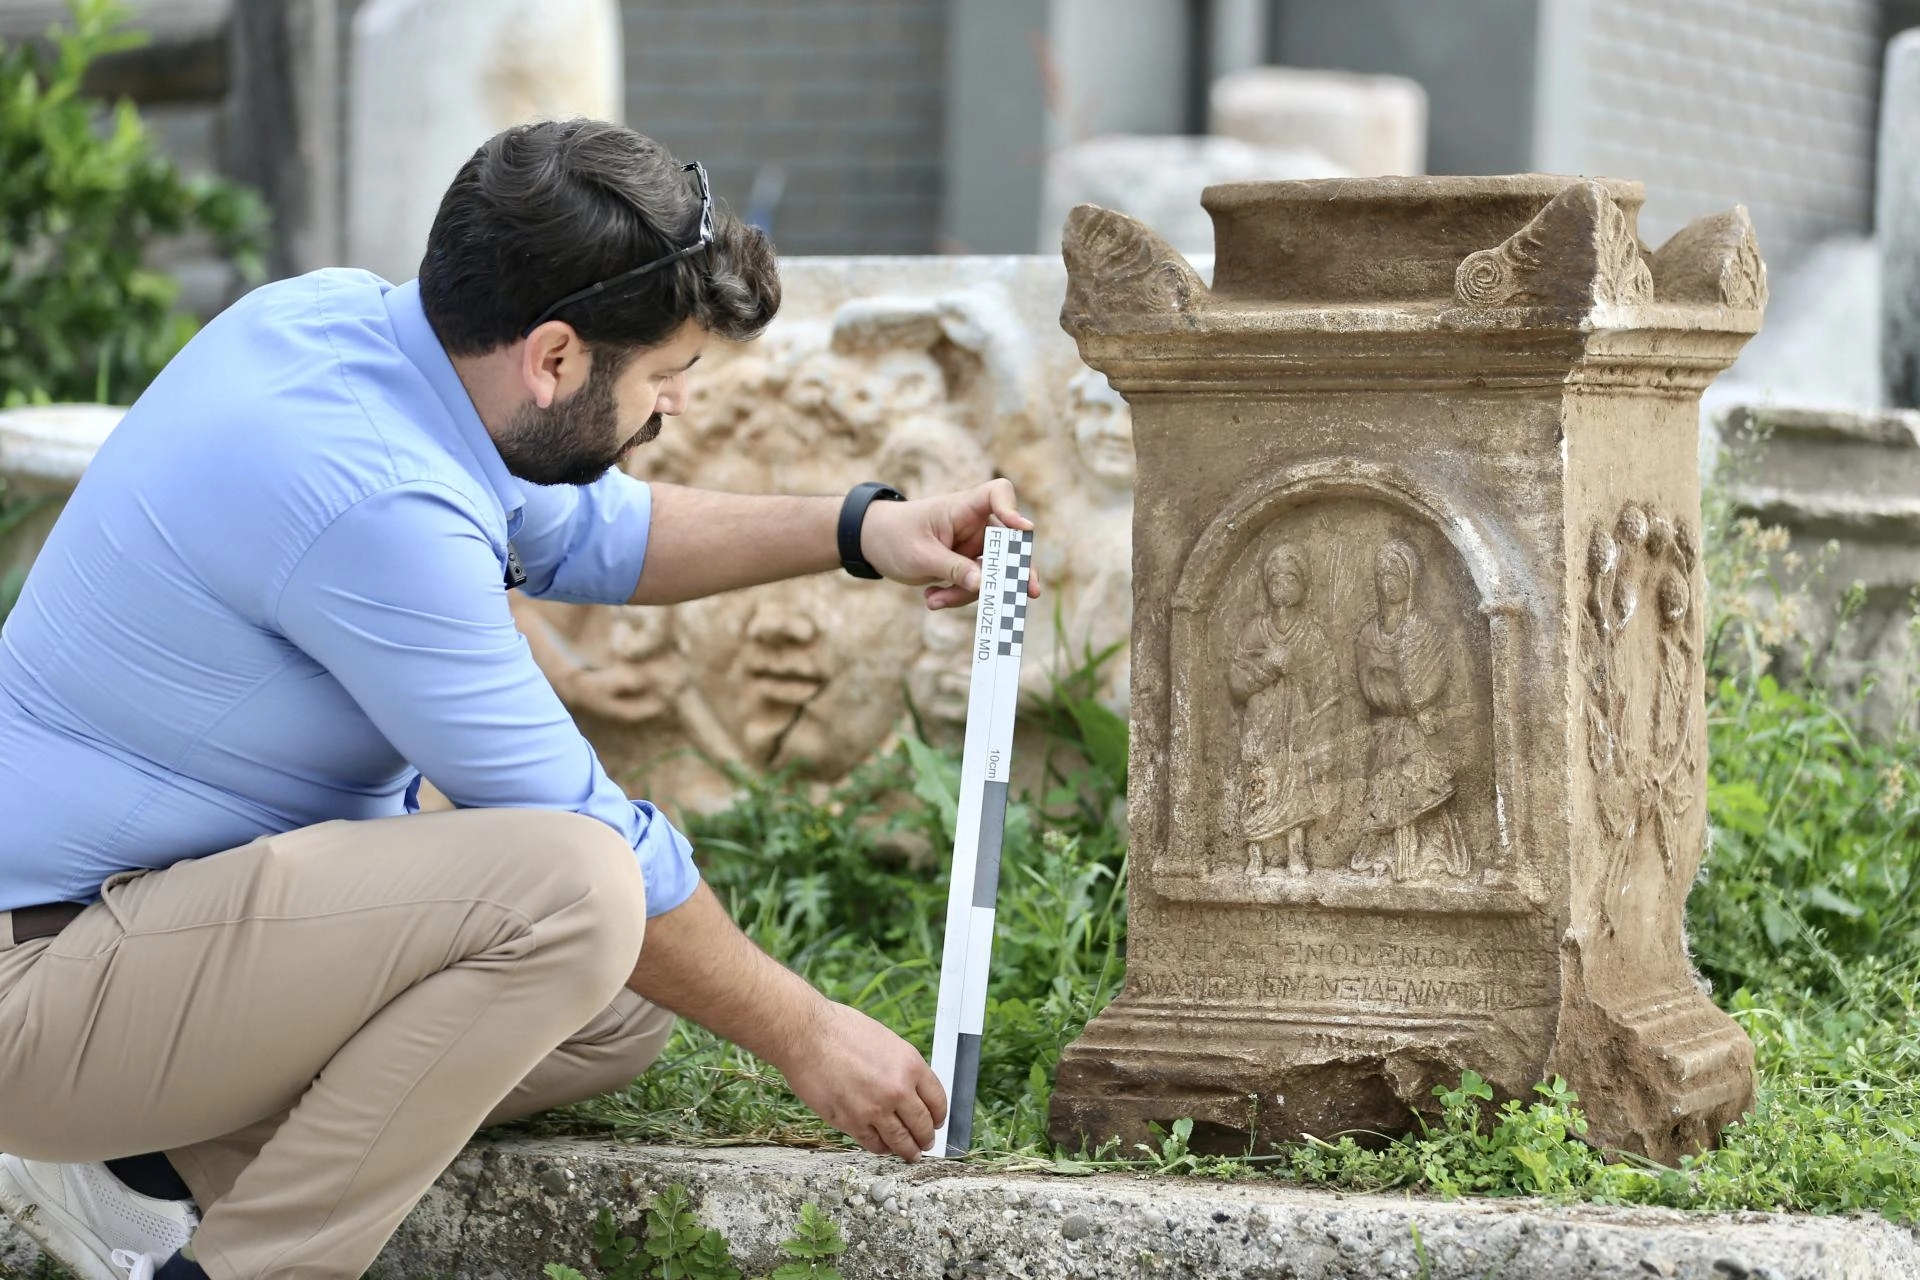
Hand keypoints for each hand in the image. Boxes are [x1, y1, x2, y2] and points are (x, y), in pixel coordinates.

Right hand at [779, 1001, 947, 1160]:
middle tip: (926, 1142)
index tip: (937, 1121)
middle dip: (926, 1137)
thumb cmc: (840, 1030)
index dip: (939, 1115)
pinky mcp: (851, 1122)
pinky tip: (883, 1146)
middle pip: (922, 1124)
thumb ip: (901, 1067)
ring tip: (911, 1154)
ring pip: (901, 1141)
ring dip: (908, 1150)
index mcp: (910, 1065)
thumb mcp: (885, 1041)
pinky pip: (873, 1143)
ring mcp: (875, 1109)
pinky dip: (881, 1148)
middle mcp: (898, 1089)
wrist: (806, 1035)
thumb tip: (910, 1089)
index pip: (937, 1100)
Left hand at [860, 478, 1043, 610]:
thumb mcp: (920, 555)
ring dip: (966, 593)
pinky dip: (957, 595)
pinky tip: (933, 599)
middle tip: (1028, 593)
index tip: (1023, 530)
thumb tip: (984, 585)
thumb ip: (952, 568)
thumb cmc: (893, 537)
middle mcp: (973, 524)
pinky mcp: (965, 565)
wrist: (871, 543)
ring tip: (933, 601)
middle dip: (1014, 571)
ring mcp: (971, 545)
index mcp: (962, 508)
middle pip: (1008, 544)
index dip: (1012, 509)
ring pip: (990, 573)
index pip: (997, 493)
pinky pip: (975, 584)